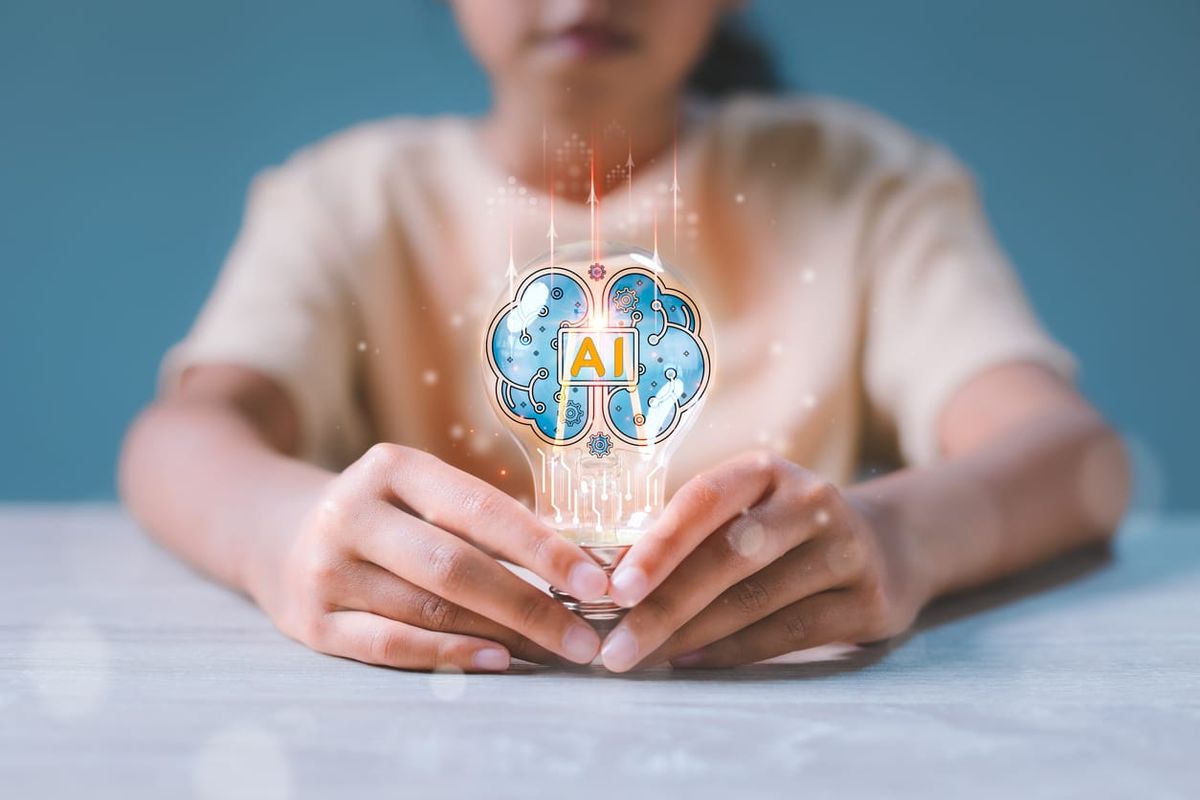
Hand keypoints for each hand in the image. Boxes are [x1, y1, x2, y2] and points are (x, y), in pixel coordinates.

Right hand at [249, 443, 608, 671]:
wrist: (274, 533)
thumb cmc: (383, 514)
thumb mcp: (420, 492)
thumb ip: (482, 520)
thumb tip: (578, 567)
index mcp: (391, 467)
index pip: (480, 510)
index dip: (544, 549)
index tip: (597, 580)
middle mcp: (353, 513)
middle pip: (457, 566)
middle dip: (532, 605)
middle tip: (585, 637)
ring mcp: (327, 569)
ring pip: (429, 609)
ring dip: (502, 635)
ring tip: (555, 651)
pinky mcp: (312, 622)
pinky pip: (389, 644)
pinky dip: (448, 654)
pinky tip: (497, 660)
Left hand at [599, 451, 927, 670]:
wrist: (888, 548)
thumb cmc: (782, 534)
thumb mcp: (745, 512)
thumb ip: (689, 537)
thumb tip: (609, 582)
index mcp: (766, 471)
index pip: (703, 501)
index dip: (658, 546)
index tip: (613, 588)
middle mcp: (811, 502)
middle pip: (727, 557)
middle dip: (663, 606)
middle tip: (614, 646)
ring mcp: (846, 550)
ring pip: (754, 602)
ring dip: (689, 636)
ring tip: (640, 658)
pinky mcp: (869, 601)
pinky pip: (788, 635)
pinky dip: (733, 652)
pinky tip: (691, 662)